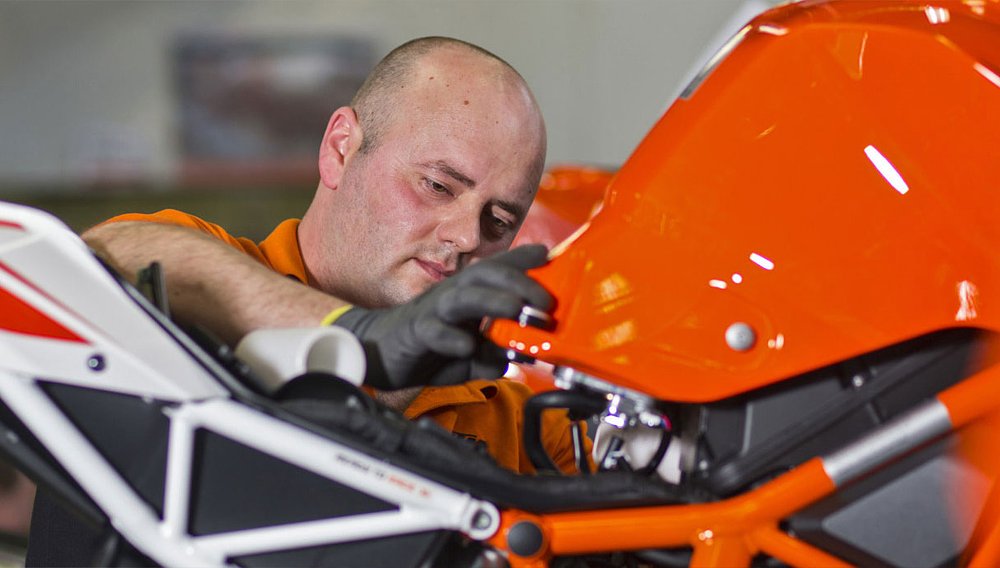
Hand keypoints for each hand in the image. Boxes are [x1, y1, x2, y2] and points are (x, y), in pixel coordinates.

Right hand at [332, 244, 551, 389]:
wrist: (378, 350)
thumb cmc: (428, 346)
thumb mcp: (469, 355)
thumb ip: (493, 355)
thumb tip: (517, 359)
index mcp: (469, 295)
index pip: (498, 270)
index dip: (522, 260)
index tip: (547, 256)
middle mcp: (453, 295)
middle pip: (486, 275)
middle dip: (519, 282)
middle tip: (545, 302)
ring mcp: (434, 311)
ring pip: (464, 297)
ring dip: (493, 301)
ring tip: (516, 309)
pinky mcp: (416, 333)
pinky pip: (434, 332)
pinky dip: (452, 338)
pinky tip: (467, 346)